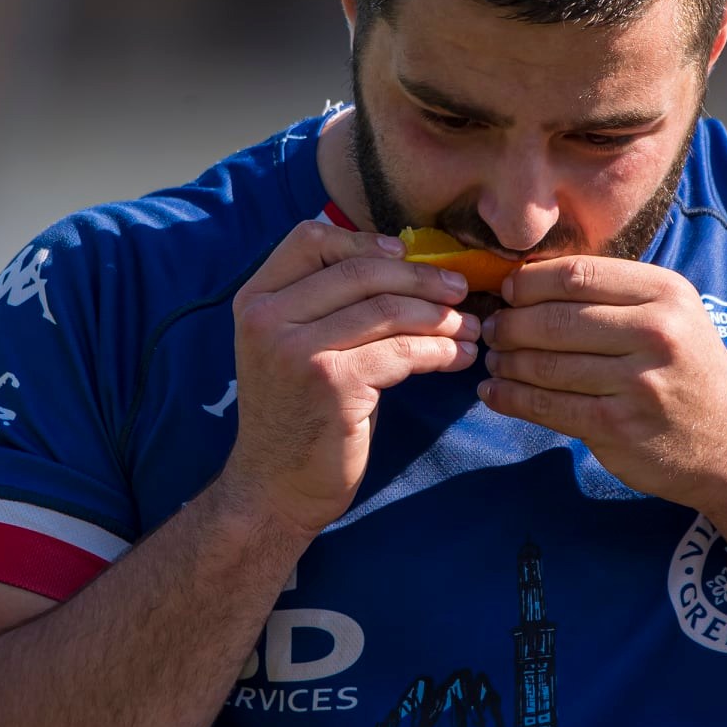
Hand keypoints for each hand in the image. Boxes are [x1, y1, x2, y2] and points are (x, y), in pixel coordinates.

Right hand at [218, 220, 480, 534]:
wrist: (275, 487)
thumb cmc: (301, 413)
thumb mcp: (298, 346)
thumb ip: (330, 305)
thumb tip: (406, 265)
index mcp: (256, 299)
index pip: (310, 238)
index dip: (365, 240)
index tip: (407, 254)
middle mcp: (268, 317)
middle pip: (361, 271)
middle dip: (421, 278)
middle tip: (461, 290)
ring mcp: (296, 349)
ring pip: (387, 309)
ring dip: (439, 316)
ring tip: (469, 328)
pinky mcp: (331, 382)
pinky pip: (401, 351)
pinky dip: (439, 351)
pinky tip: (458, 358)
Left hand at [477, 257, 726, 507]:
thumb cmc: (689, 373)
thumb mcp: (671, 316)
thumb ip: (613, 296)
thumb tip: (527, 281)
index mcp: (666, 293)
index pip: (576, 274)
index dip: (529, 282)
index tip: (508, 291)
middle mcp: (656, 332)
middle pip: (554, 318)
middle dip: (510, 324)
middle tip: (492, 330)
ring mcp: (638, 382)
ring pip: (546, 364)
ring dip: (506, 362)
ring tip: (493, 360)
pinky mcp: (618, 426)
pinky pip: (548, 406)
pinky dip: (512, 398)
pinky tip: (495, 393)